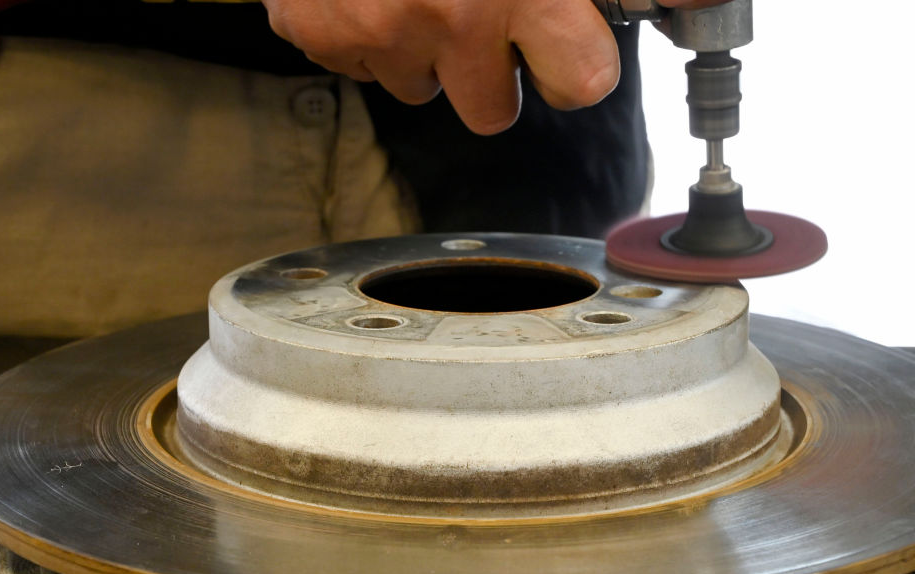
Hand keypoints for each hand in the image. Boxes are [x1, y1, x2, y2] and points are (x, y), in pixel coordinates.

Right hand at [262, 0, 729, 134]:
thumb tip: (700, 0)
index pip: (581, 83)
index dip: (577, 63)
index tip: (570, 45)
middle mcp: (453, 17)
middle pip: (493, 112)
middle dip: (493, 71)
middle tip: (483, 11)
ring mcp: (380, 32)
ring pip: (422, 90)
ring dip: (427, 49)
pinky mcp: (323, 33)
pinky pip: (360, 65)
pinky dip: (367, 31)